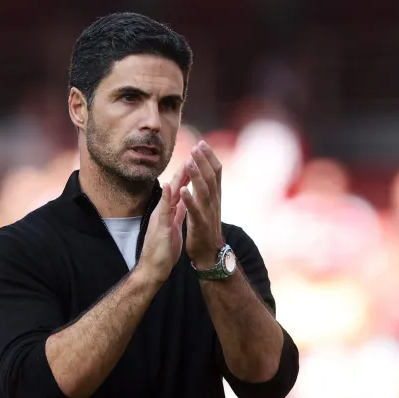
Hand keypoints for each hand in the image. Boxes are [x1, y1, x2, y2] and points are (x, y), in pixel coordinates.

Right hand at [137, 164, 188, 283]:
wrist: (153, 268)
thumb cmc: (163, 248)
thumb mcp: (173, 226)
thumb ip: (175, 212)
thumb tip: (181, 201)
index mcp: (169, 210)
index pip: (180, 189)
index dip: (188, 174)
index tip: (197, 159)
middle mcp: (164, 211)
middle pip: (175, 187)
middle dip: (185, 170)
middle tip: (194, 152)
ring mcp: (161, 218)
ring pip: (170, 194)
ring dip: (177, 178)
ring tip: (185, 163)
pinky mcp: (161, 227)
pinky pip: (165, 211)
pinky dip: (167, 198)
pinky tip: (170, 187)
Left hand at [181, 141, 224, 269]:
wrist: (209, 254)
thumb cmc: (206, 229)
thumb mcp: (207, 207)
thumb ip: (206, 191)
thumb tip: (204, 174)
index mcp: (214, 197)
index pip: (215, 172)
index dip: (209, 157)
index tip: (202, 143)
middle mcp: (214, 202)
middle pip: (211, 177)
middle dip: (204, 161)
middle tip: (198, 146)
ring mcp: (208, 213)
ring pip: (204, 191)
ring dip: (197, 175)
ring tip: (190, 162)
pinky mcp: (200, 225)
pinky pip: (195, 210)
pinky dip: (190, 199)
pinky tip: (183, 190)